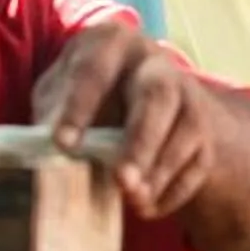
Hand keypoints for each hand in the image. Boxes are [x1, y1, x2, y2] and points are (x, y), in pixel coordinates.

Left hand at [31, 23, 219, 217]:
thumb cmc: (81, 94)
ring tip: (133, 200)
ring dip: (160, 171)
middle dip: (140, 141)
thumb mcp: (57, 92)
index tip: (62, 144)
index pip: (95, 71)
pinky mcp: (204, 130)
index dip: (79, 108)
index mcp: (112, 43)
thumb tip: (45, 150)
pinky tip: (147, 207)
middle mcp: (156, 63)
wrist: (130, 94)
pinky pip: (200, 161)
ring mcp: (187, 95)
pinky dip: (175, 189)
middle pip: (157, 96)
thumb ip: (52, 113)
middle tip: (120, 181)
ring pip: (187, 130)